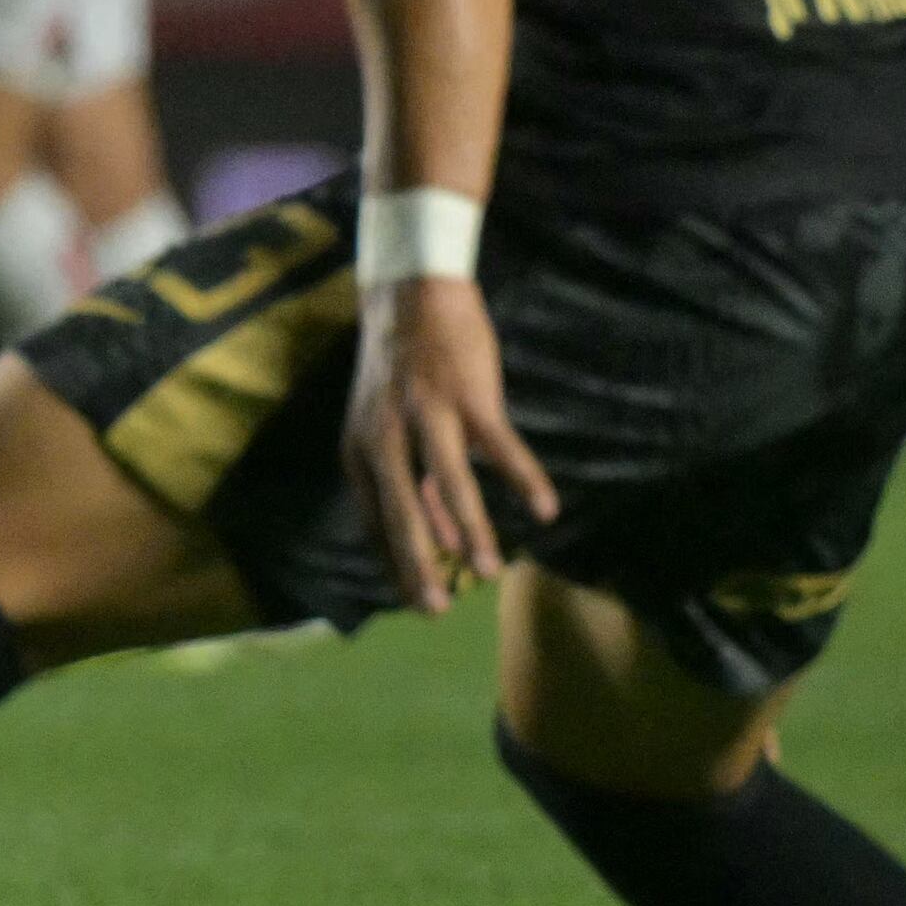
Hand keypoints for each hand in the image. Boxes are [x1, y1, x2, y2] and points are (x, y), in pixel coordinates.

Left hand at [339, 277, 556, 612]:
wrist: (409, 295)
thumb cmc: (402, 370)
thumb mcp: (389, 428)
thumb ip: (413, 484)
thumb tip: (437, 541)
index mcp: (361, 447)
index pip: (374, 517)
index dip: (393, 559)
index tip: (412, 600)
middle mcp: (385, 434)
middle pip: (400, 509)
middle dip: (416, 562)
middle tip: (432, 610)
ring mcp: (426, 413)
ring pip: (449, 483)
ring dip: (469, 530)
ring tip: (487, 573)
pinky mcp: (467, 395)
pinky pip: (500, 446)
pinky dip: (523, 478)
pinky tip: (545, 509)